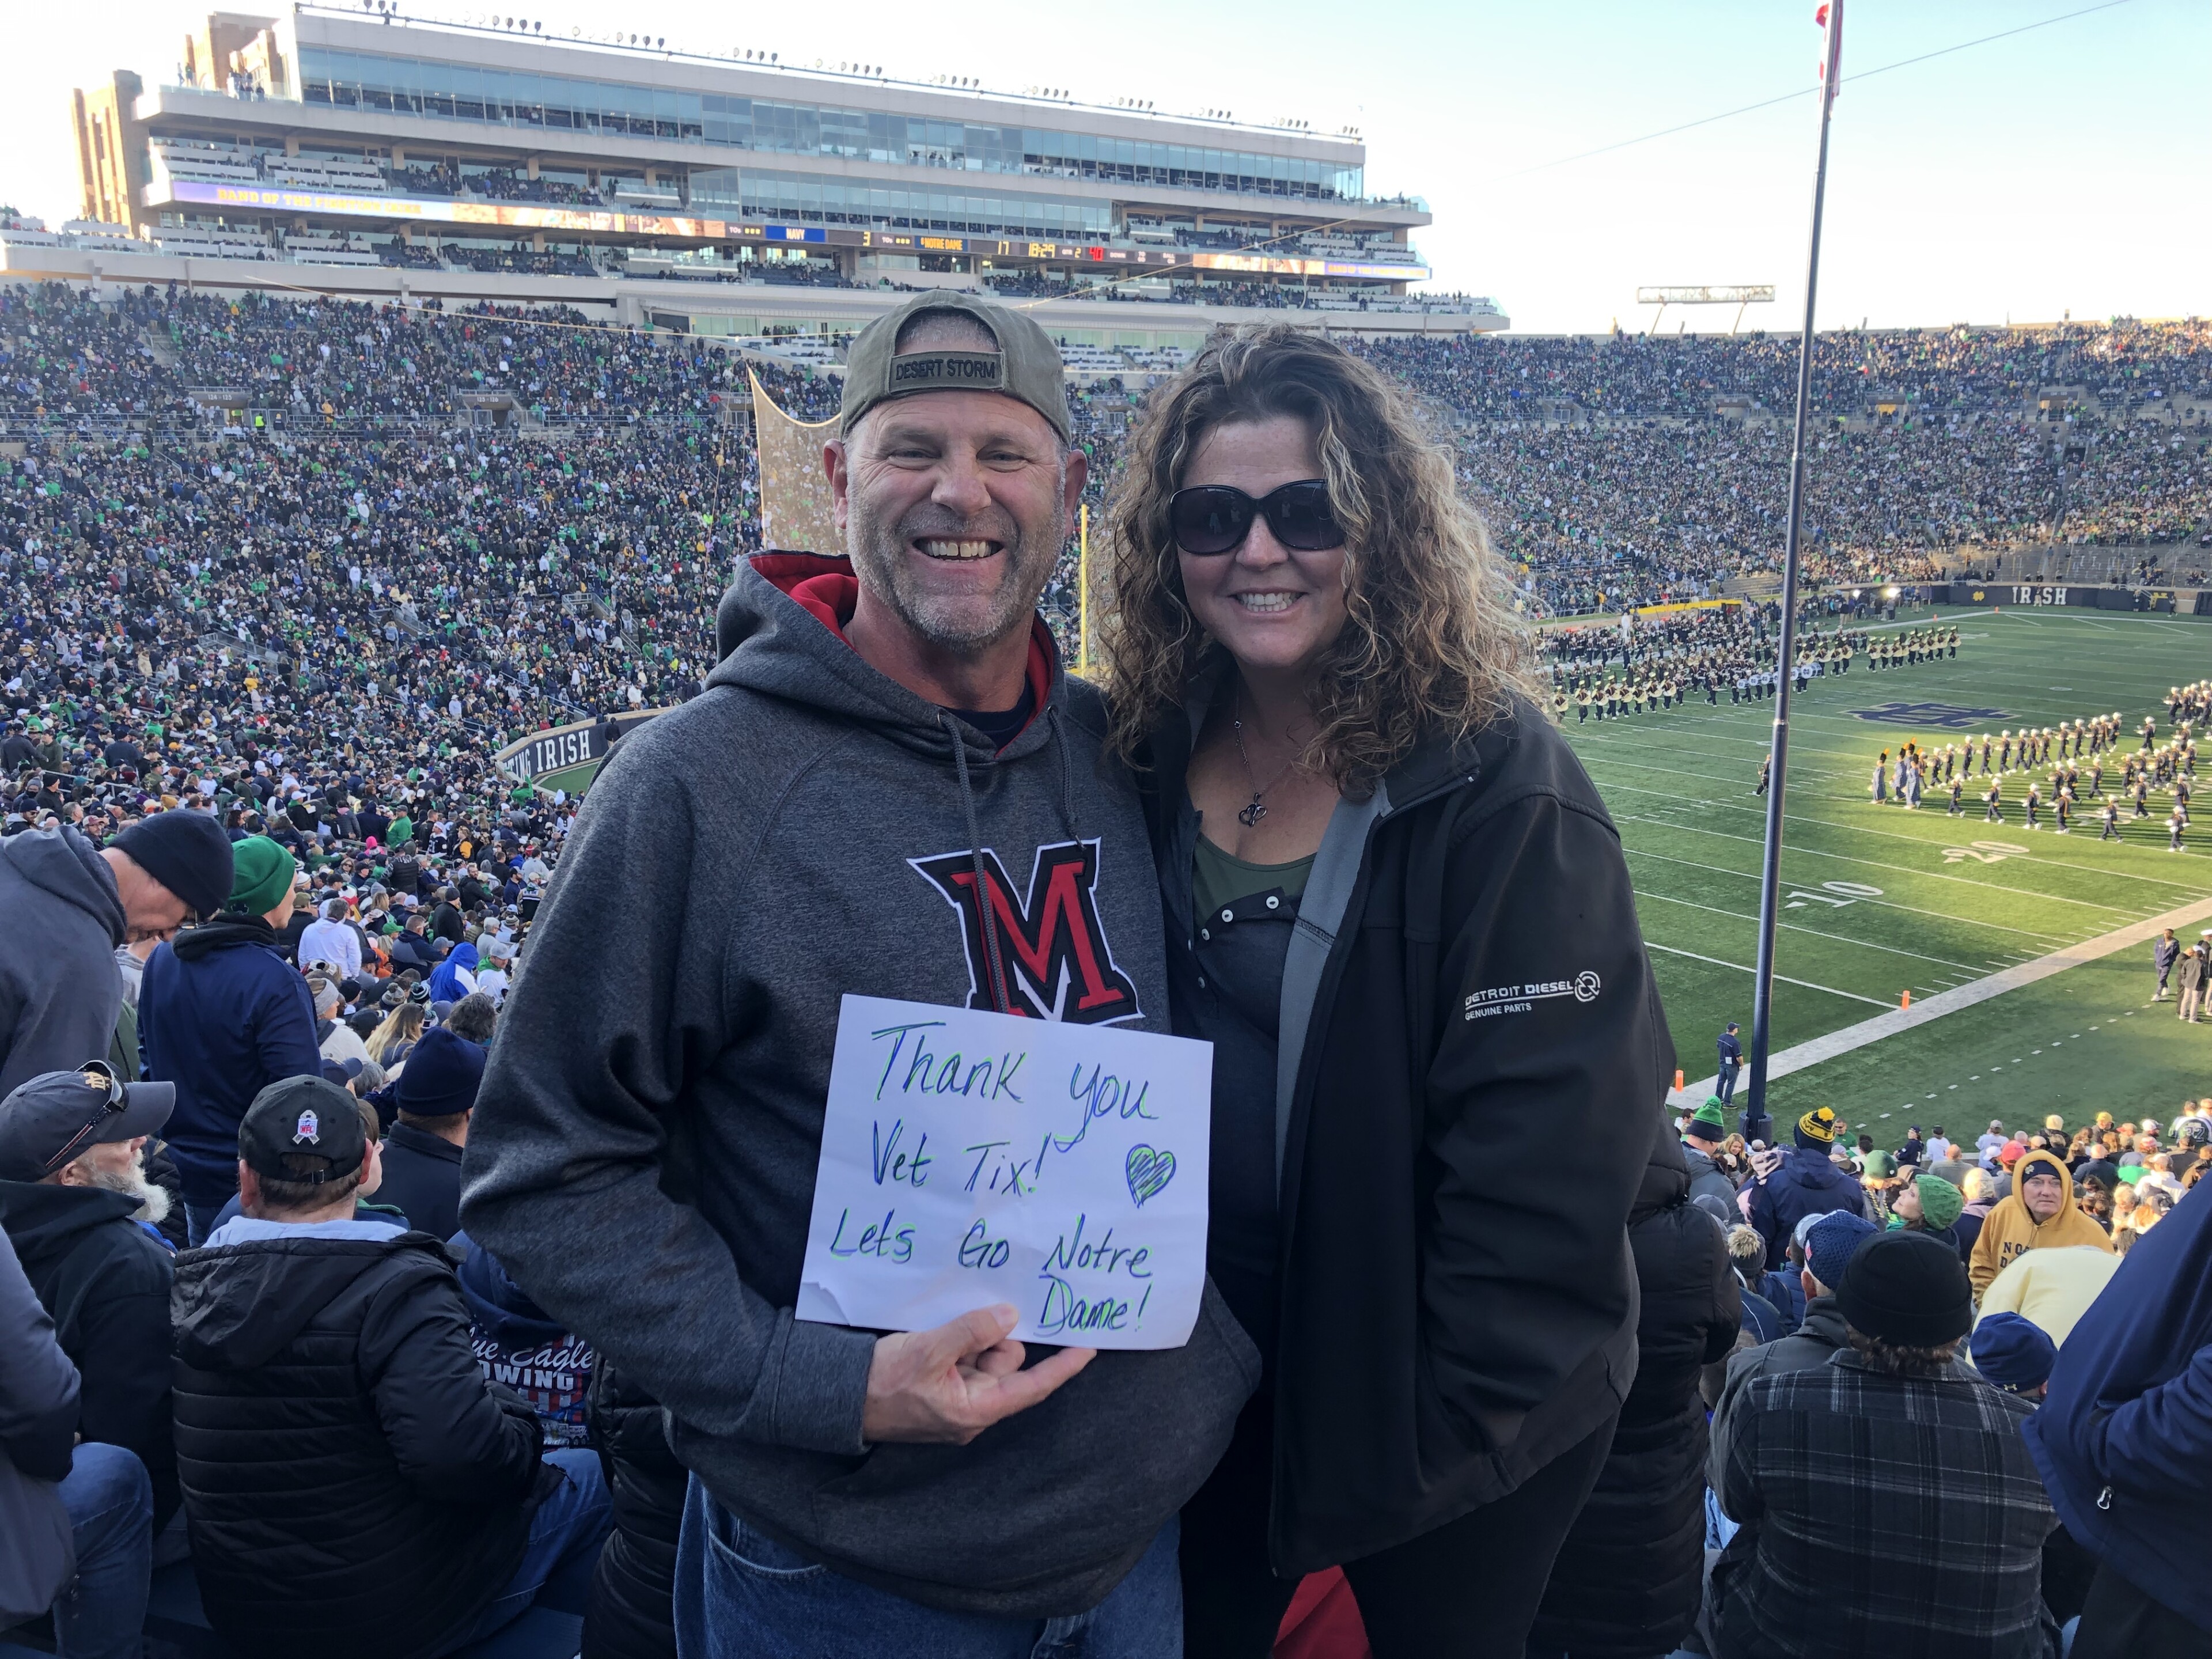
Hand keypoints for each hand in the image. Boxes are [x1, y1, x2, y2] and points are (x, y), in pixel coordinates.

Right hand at [861, 1304, 1094, 1445]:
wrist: (839, 1397)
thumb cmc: (883, 1381)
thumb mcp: (928, 1350)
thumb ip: (971, 1331)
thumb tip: (1010, 1317)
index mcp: (975, 1411)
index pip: (1031, 1387)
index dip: (1062, 1368)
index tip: (1089, 1348)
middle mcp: (973, 1410)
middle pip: (1007, 1365)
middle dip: (993, 1340)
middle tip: (961, 1326)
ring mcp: (958, 1399)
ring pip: (987, 1358)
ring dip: (972, 1338)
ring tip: (938, 1334)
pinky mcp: (944, 1388)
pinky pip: (967, 1359)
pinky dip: (960, 1342)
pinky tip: (937, 1336)